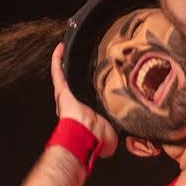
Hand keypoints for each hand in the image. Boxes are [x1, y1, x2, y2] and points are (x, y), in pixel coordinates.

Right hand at [50, 42, 117, 158]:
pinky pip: (58, 72)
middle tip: (88, 59)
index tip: (101, 79)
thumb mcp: (113, 134)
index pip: (91, 99)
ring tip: (73, 49)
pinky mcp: (62, 91)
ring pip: (68, 77)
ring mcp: (68, 97)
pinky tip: (61, 47)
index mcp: (88, 115)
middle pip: (79, 85)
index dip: (94, 90)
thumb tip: (127, 130)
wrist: (86, 136)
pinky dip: (57, 59)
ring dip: (68, 64)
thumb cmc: (97, 139)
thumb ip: (118, 128)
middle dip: (82, 74)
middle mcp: (76, 105)